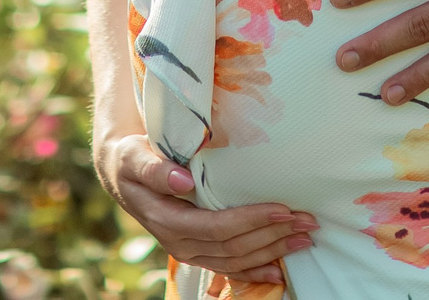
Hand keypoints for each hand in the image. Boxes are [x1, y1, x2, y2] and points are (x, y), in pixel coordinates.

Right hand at [95, 134, 315, 282]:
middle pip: (232, 246)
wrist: (122, 176)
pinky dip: (255, 271)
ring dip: (272, 252)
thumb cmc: (132, 160)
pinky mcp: (198, 251)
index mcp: (167, 220)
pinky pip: (229, 268)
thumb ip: (155, 169)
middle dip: (272, 235)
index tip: (282, 209)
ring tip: (304, 239)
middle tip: (306, 221)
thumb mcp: (134, 156)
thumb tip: (183, 182)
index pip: (216, 226)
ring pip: (235, 260)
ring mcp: (189, 251)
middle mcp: (179, 243)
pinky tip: (280, 270)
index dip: (250, 220)